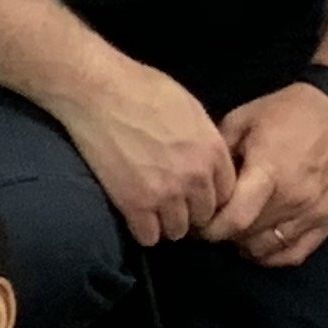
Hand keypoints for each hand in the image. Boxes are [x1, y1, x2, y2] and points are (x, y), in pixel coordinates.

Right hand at [62, 57, 236, 247]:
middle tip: (173, 203)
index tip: (196, 193)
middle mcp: (195, 178)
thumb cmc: (144, 89)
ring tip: (154, 211)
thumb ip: (206, 141)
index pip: (227, 193)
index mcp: (213, 152)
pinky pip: (149, 237)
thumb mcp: (191, 109)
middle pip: (205, 215)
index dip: (211, 195)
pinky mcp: (134, 204)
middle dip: (191, 211)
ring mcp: (166, 194)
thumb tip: (209, 159)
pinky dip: (144, 230)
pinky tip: (137, 216)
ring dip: (168, 224)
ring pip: (178, 230)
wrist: (99, 92)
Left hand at [212, 81, 327, 266]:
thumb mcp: (244, 118)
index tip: (200, 223)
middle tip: (216, 222)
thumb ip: (221, 152)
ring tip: (239, 230)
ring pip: (268, 248)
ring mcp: (313, 212)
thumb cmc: (288, 112)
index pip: (234, 219)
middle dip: (225, 233)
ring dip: (247, 244)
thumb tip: (202, 181)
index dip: (210, 228)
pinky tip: (261, 244)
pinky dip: (273, 255)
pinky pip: (296, 253)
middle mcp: (292, 198)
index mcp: (269, 172)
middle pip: (247, 236)